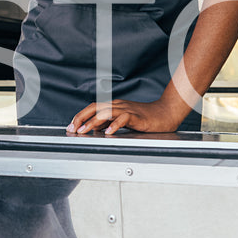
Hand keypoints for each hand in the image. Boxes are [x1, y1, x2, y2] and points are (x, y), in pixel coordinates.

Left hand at [68, 97, 190, 135]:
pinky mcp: (137, 116)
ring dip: (93, 122)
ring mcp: (127, 110)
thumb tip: (94, 128)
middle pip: (95, 107)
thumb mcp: (123, 120)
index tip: (71, 126)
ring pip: (106, 112)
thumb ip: (110, 122)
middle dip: (81, 117)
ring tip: (84, 131)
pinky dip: (114, 125)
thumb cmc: (146, 117)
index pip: (92, 108)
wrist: (166, 113)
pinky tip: (108, 132)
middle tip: (72, 128)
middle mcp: (118, 105)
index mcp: (114, 106)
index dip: (80, 116)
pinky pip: (123, 119)